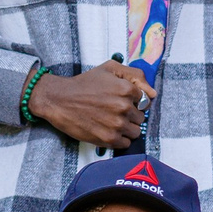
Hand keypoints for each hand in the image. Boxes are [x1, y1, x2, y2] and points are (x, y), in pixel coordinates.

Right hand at [28, 62, 150, 146]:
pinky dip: (119, 139)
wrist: (59, 100)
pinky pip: (126, 143)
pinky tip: (108, 130)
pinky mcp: (108, 139)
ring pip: (136, 132)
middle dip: (130, 115)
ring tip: (111, 121)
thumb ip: (135, 76)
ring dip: (126, 128)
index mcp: (127, 89)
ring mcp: (117, 124)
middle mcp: (124, 107)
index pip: (144, 101)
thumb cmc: (85, 84)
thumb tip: (153, 94)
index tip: (119, 100)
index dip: (133, 101)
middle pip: (141, 117)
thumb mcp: (109, 68)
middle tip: (113, 111)